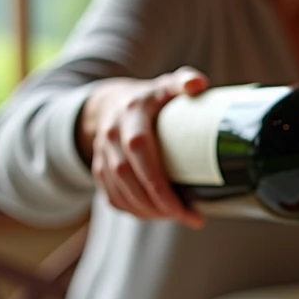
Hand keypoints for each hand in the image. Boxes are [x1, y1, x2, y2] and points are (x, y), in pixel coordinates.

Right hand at [76, 66, 208, 228]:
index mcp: (130, 114)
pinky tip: (154, 215)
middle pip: (128, 178)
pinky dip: (132, 210)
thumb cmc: (148, 98)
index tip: (184, 204)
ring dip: (146, 211)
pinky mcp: (98, 170)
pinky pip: (111, 197)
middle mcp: (111, 135)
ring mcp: (101, 154)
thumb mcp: (165, 85)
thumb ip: (183, 81)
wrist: (110, 103)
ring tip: (175, 217)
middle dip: (156, 204)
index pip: (140, 151)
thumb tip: (199, 85)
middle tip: (185, 216)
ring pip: (118, 192)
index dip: (158, 182)